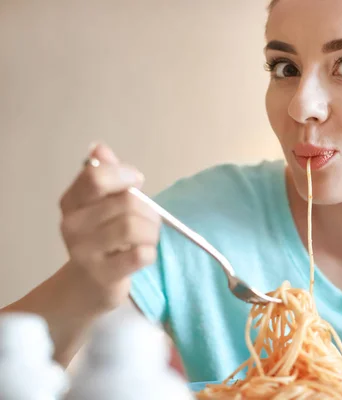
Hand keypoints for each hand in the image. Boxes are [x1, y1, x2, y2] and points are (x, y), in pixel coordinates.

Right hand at [59, 144, 160, 309]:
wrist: (87, 287)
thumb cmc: (103, 240)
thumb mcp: (102, 205)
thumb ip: (105, 176)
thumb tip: (99, 147)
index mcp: (72, 202)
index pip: (96, 176)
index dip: (124, 175)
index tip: (136, 182)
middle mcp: (72, 224)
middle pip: (126, 203)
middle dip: (148, 211)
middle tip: (148, 222)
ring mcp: (84, 252)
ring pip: (133, 227)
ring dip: (151, 232)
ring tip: (147, 239)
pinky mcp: (102, 275)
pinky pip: (140, 255)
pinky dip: (150, 253)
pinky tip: (142, 256)